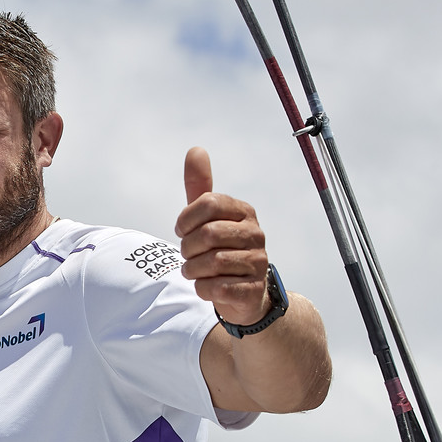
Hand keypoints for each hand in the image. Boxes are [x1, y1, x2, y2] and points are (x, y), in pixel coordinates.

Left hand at [174, 146, 270, 326]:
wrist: (242, 292)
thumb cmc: (219, 248)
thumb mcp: (208, 217)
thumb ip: (200, 186)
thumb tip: (196, 149)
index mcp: (244, 212)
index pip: (207, 203)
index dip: (185, 220)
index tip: (183, 231)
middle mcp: (256, 234)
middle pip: (207, 234)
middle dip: (188, 248)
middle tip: (188, 255)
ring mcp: (258, 262)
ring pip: (210, 263)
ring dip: (192, 270)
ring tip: (194, 271)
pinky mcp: (253, 290)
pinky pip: (216, 288)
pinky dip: (202, 289)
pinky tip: (206, 286)